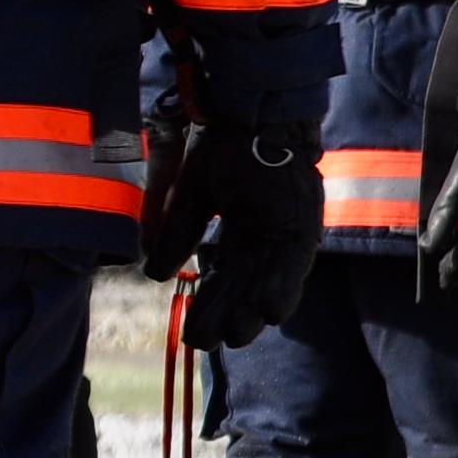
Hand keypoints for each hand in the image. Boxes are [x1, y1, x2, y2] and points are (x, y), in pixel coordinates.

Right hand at [171, 125, 326, 348]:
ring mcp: (287, 230)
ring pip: (270, 281)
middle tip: (209, 345)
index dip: (208, 303)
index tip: (192, 332)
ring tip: (238, 338)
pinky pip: (294, 264)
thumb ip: (178, 235)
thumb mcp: (190, 195)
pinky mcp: (302, 225)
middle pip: (245, 284)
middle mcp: (267, 234)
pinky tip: (269, 313)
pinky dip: (284, 288)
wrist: (251, 112)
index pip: (223, 275)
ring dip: (254, 310)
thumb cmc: (223, 145)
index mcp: (240, 228)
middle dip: (227, 314)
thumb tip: (155, 274)